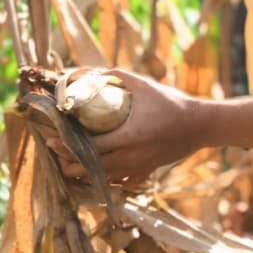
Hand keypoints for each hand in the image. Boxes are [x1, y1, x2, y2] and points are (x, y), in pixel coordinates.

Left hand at [55, 69, 206, 181]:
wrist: (200, 125)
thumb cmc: (172, 103)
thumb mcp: (145, 85)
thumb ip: (117, 76)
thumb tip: (90, 71)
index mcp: (129, 136)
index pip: (90, 148)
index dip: (68, 146)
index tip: (52, 140)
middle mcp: (132, 157)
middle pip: (91, 168)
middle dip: (68, 163)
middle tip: (54, 153)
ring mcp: (139, 168)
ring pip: (103, 178)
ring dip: (82, 173)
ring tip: (66, 163)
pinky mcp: (146, 172)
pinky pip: (119, 181)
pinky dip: (104, 178)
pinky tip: (95, 172)